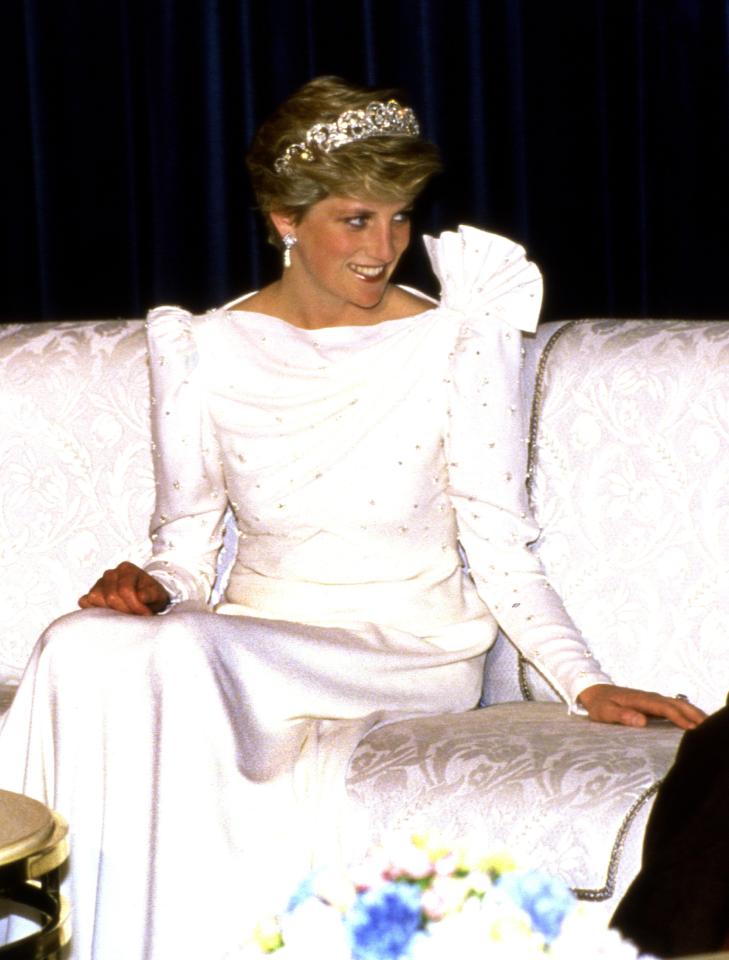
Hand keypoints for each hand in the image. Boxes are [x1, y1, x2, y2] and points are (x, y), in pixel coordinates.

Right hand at [78, 561, 169, 615]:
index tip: (145, 614)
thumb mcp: (158, 594)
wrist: (145, 598)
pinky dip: (95, 610)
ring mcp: (98, 583)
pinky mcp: (90, 595)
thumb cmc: (150, 596)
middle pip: (111, 596)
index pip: (125, 590)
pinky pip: (85, 602)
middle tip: (136, 617)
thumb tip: (141, 596)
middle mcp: (111, 574)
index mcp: (127, 569)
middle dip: (125, 611)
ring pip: (96, 598)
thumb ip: (151, 594)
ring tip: (124, 615)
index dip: (135, 606)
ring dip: (111, 611)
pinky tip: (110, 614)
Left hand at [577, 684, 705, 729]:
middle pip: (676, 703)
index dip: (678, 717)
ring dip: (693, 712)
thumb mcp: (604, 712)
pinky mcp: (653, 703)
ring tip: (707, 725)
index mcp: (640, 699)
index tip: (691, 728)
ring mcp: (652, 699)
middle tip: (707, 728)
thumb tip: (642, 721)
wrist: (595, 691)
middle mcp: (650, 697)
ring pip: (677, 703)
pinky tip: (694, 721)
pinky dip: (686, 712)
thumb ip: (621, 716)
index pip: (664, 707)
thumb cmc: (600, 704)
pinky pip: (673, 707)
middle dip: (693, 713)